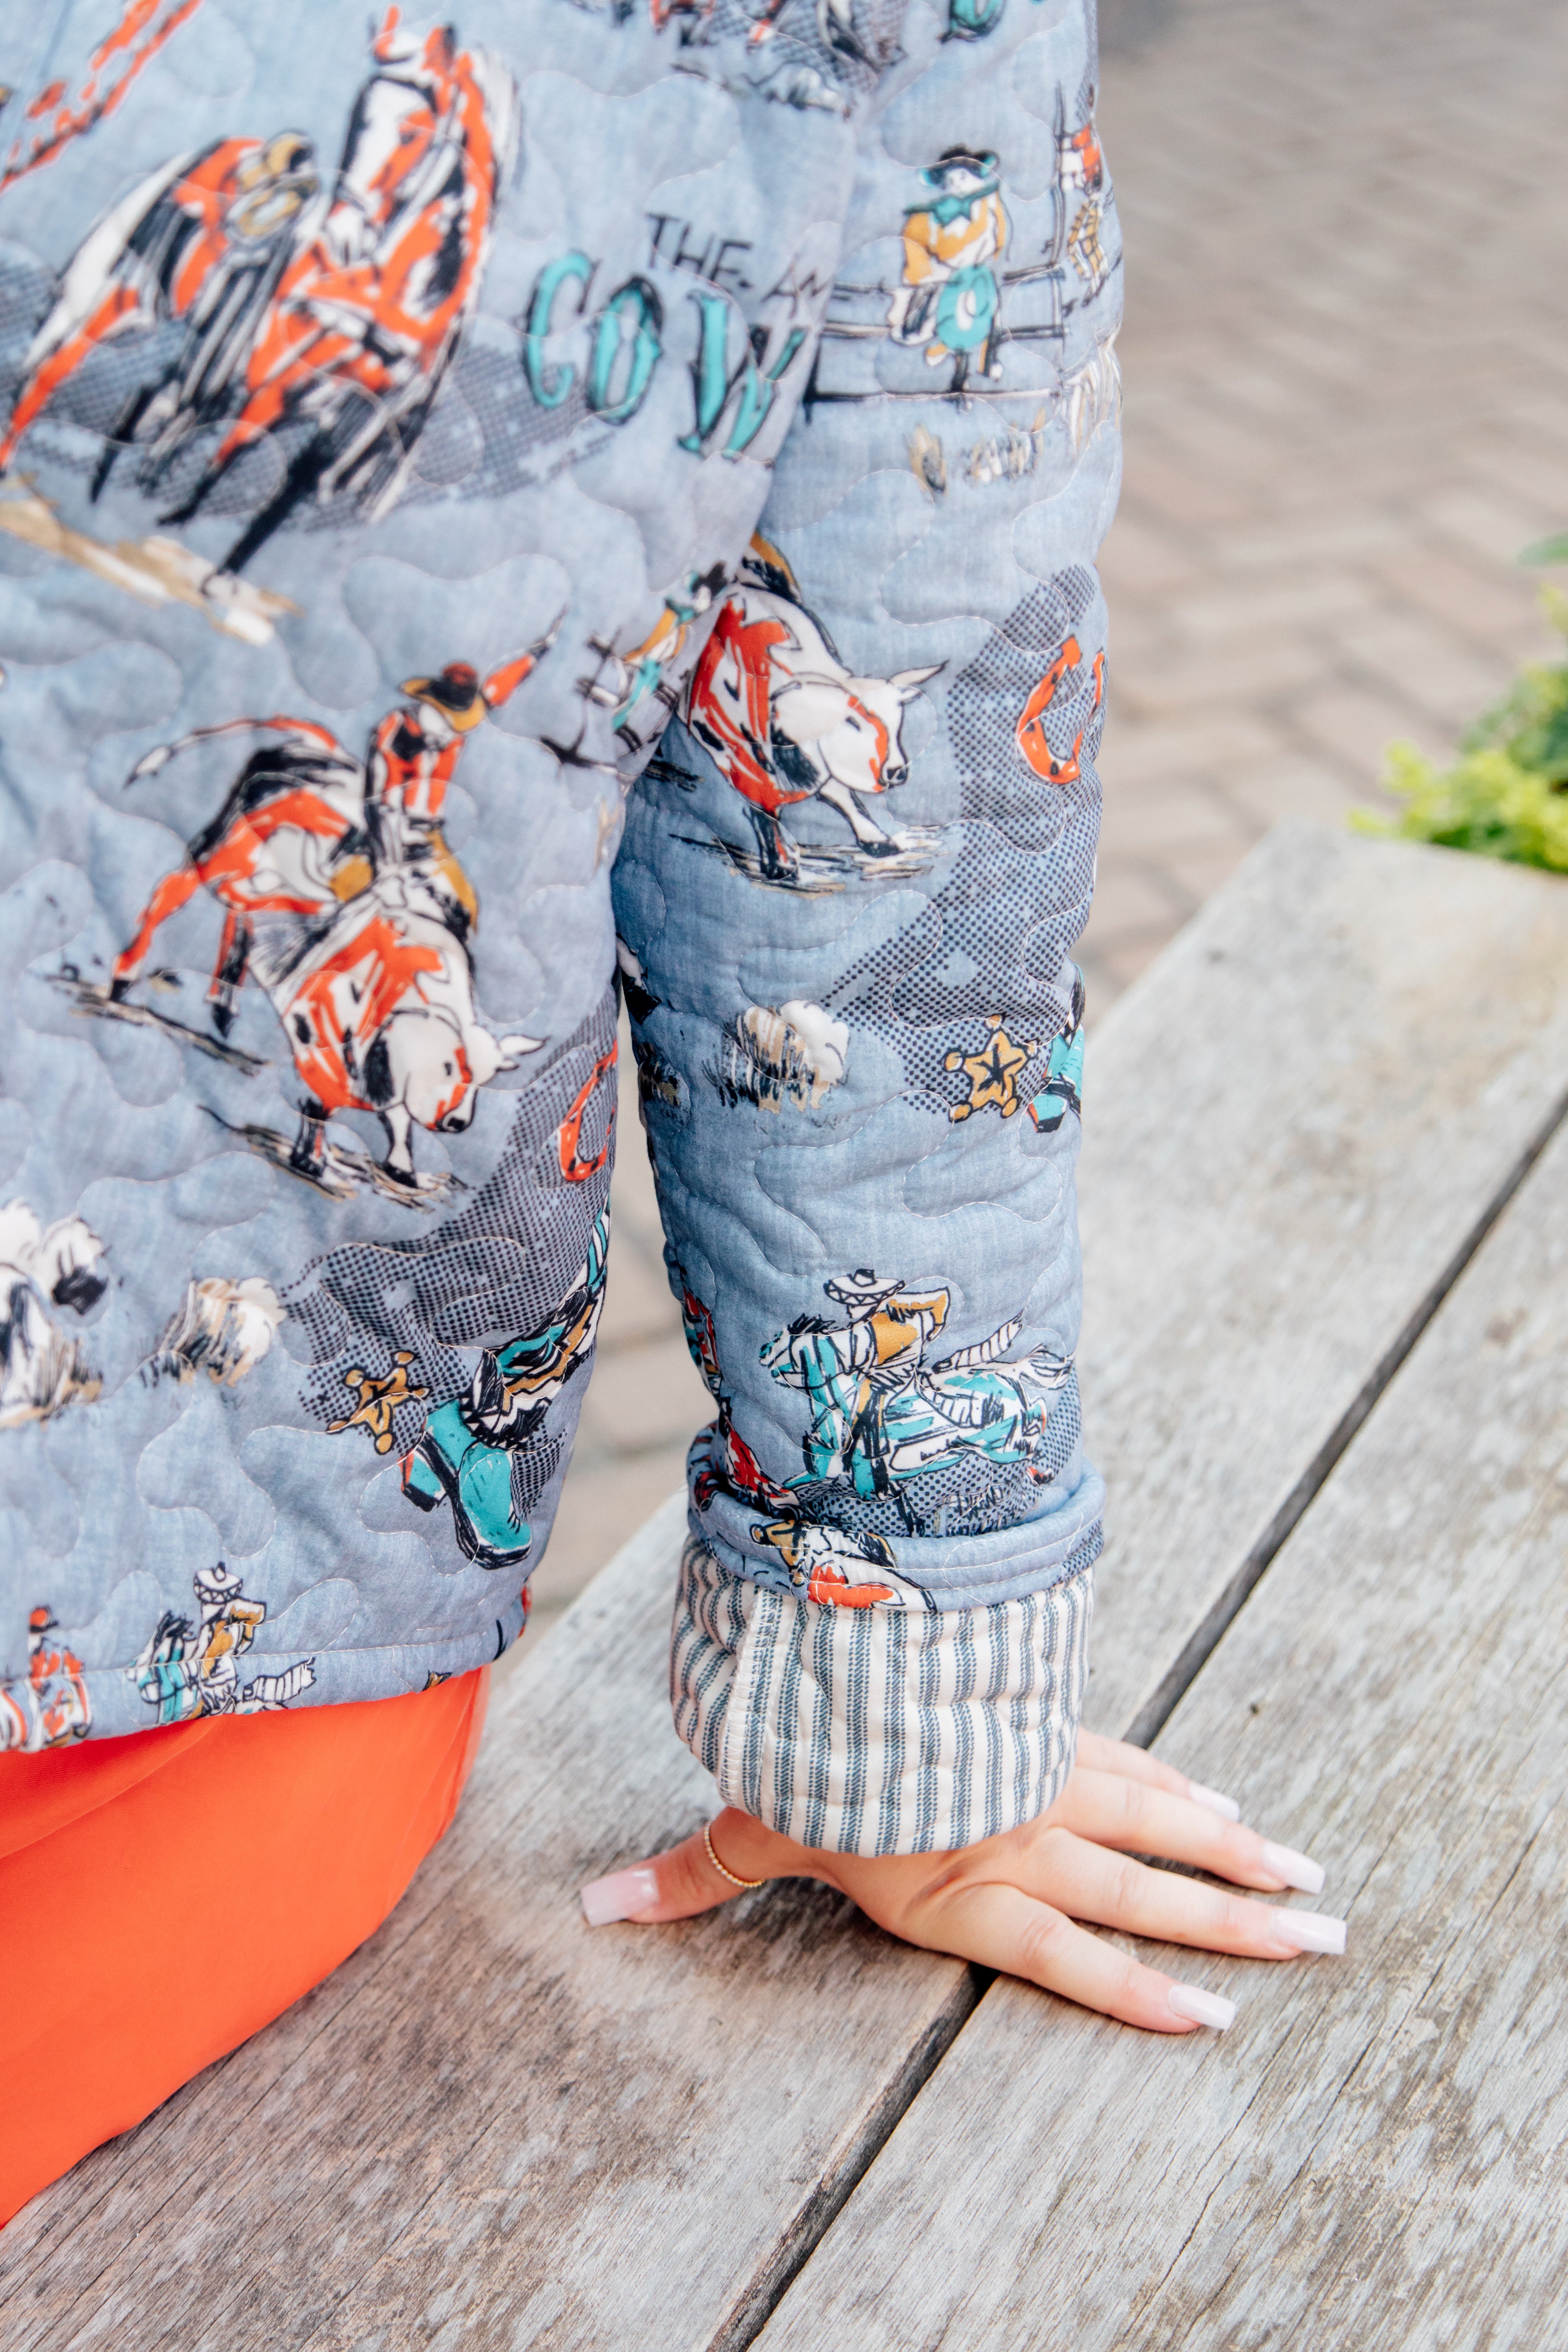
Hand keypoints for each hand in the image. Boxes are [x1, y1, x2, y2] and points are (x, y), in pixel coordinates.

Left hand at [580, 1730, 1345, 2032]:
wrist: (852, 1636)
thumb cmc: (802, 1742)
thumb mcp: (751, 1817)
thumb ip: (691, 1875)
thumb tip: (593, 1912)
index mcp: (958, 1882)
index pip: (1067, 1951)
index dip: (1139, 1991)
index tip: (1221, 2021)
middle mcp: (1016, 1833)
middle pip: (1146, 1888)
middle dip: (1236, 1923)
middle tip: (1325, 1940)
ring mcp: (1042, 1771)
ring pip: (1160, 1819)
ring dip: (1234, 1852)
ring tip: (1309, 1879)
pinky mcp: (1045, 1718)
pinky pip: (1131, 1759)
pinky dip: (1184, 1786)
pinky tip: (1229, 1804)